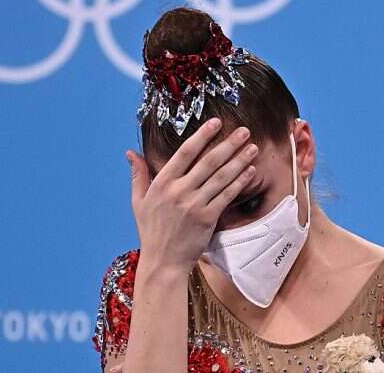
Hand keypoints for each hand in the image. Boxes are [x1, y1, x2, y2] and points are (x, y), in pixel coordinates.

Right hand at [125, 118, 258, 272]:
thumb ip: (138, 175)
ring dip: (239, 160)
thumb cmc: (151, 230)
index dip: (202, 136)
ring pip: (221, 177)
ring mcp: (194, 205)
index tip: (216, 123)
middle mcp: (179, 191)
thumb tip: (131, 152)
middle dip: (228, 144)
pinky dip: (239, 182)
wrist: (163, 261)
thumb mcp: (138, 201)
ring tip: (252, 147)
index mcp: (162, 183)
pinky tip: (249, 171)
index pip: (185, 153)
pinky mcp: (207, 218)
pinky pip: (226, 196)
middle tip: (244, 131)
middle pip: (208, 161)